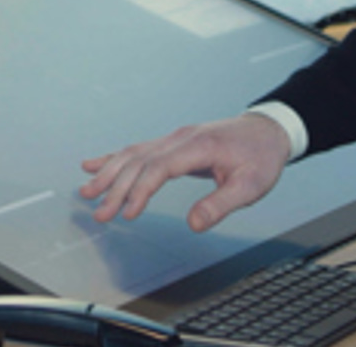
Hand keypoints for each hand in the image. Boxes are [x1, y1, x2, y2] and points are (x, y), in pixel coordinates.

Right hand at [79, 114, 290, 231]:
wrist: (267, 131)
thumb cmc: (261, 157)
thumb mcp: (251, 186)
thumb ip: (221, 204)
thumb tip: (194, 224)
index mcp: (199, 146)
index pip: (160, 167)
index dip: (141, 190)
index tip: (128, 213)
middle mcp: (181, 138)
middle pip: (140, 161)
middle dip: (116, 187)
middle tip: (99, 212)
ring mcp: (175, 138)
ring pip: (134, 153)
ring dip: (109, 172)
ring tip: (87, 191)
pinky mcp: (173, 143)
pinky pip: (139, 149)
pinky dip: (115, 158)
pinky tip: (95, 164)